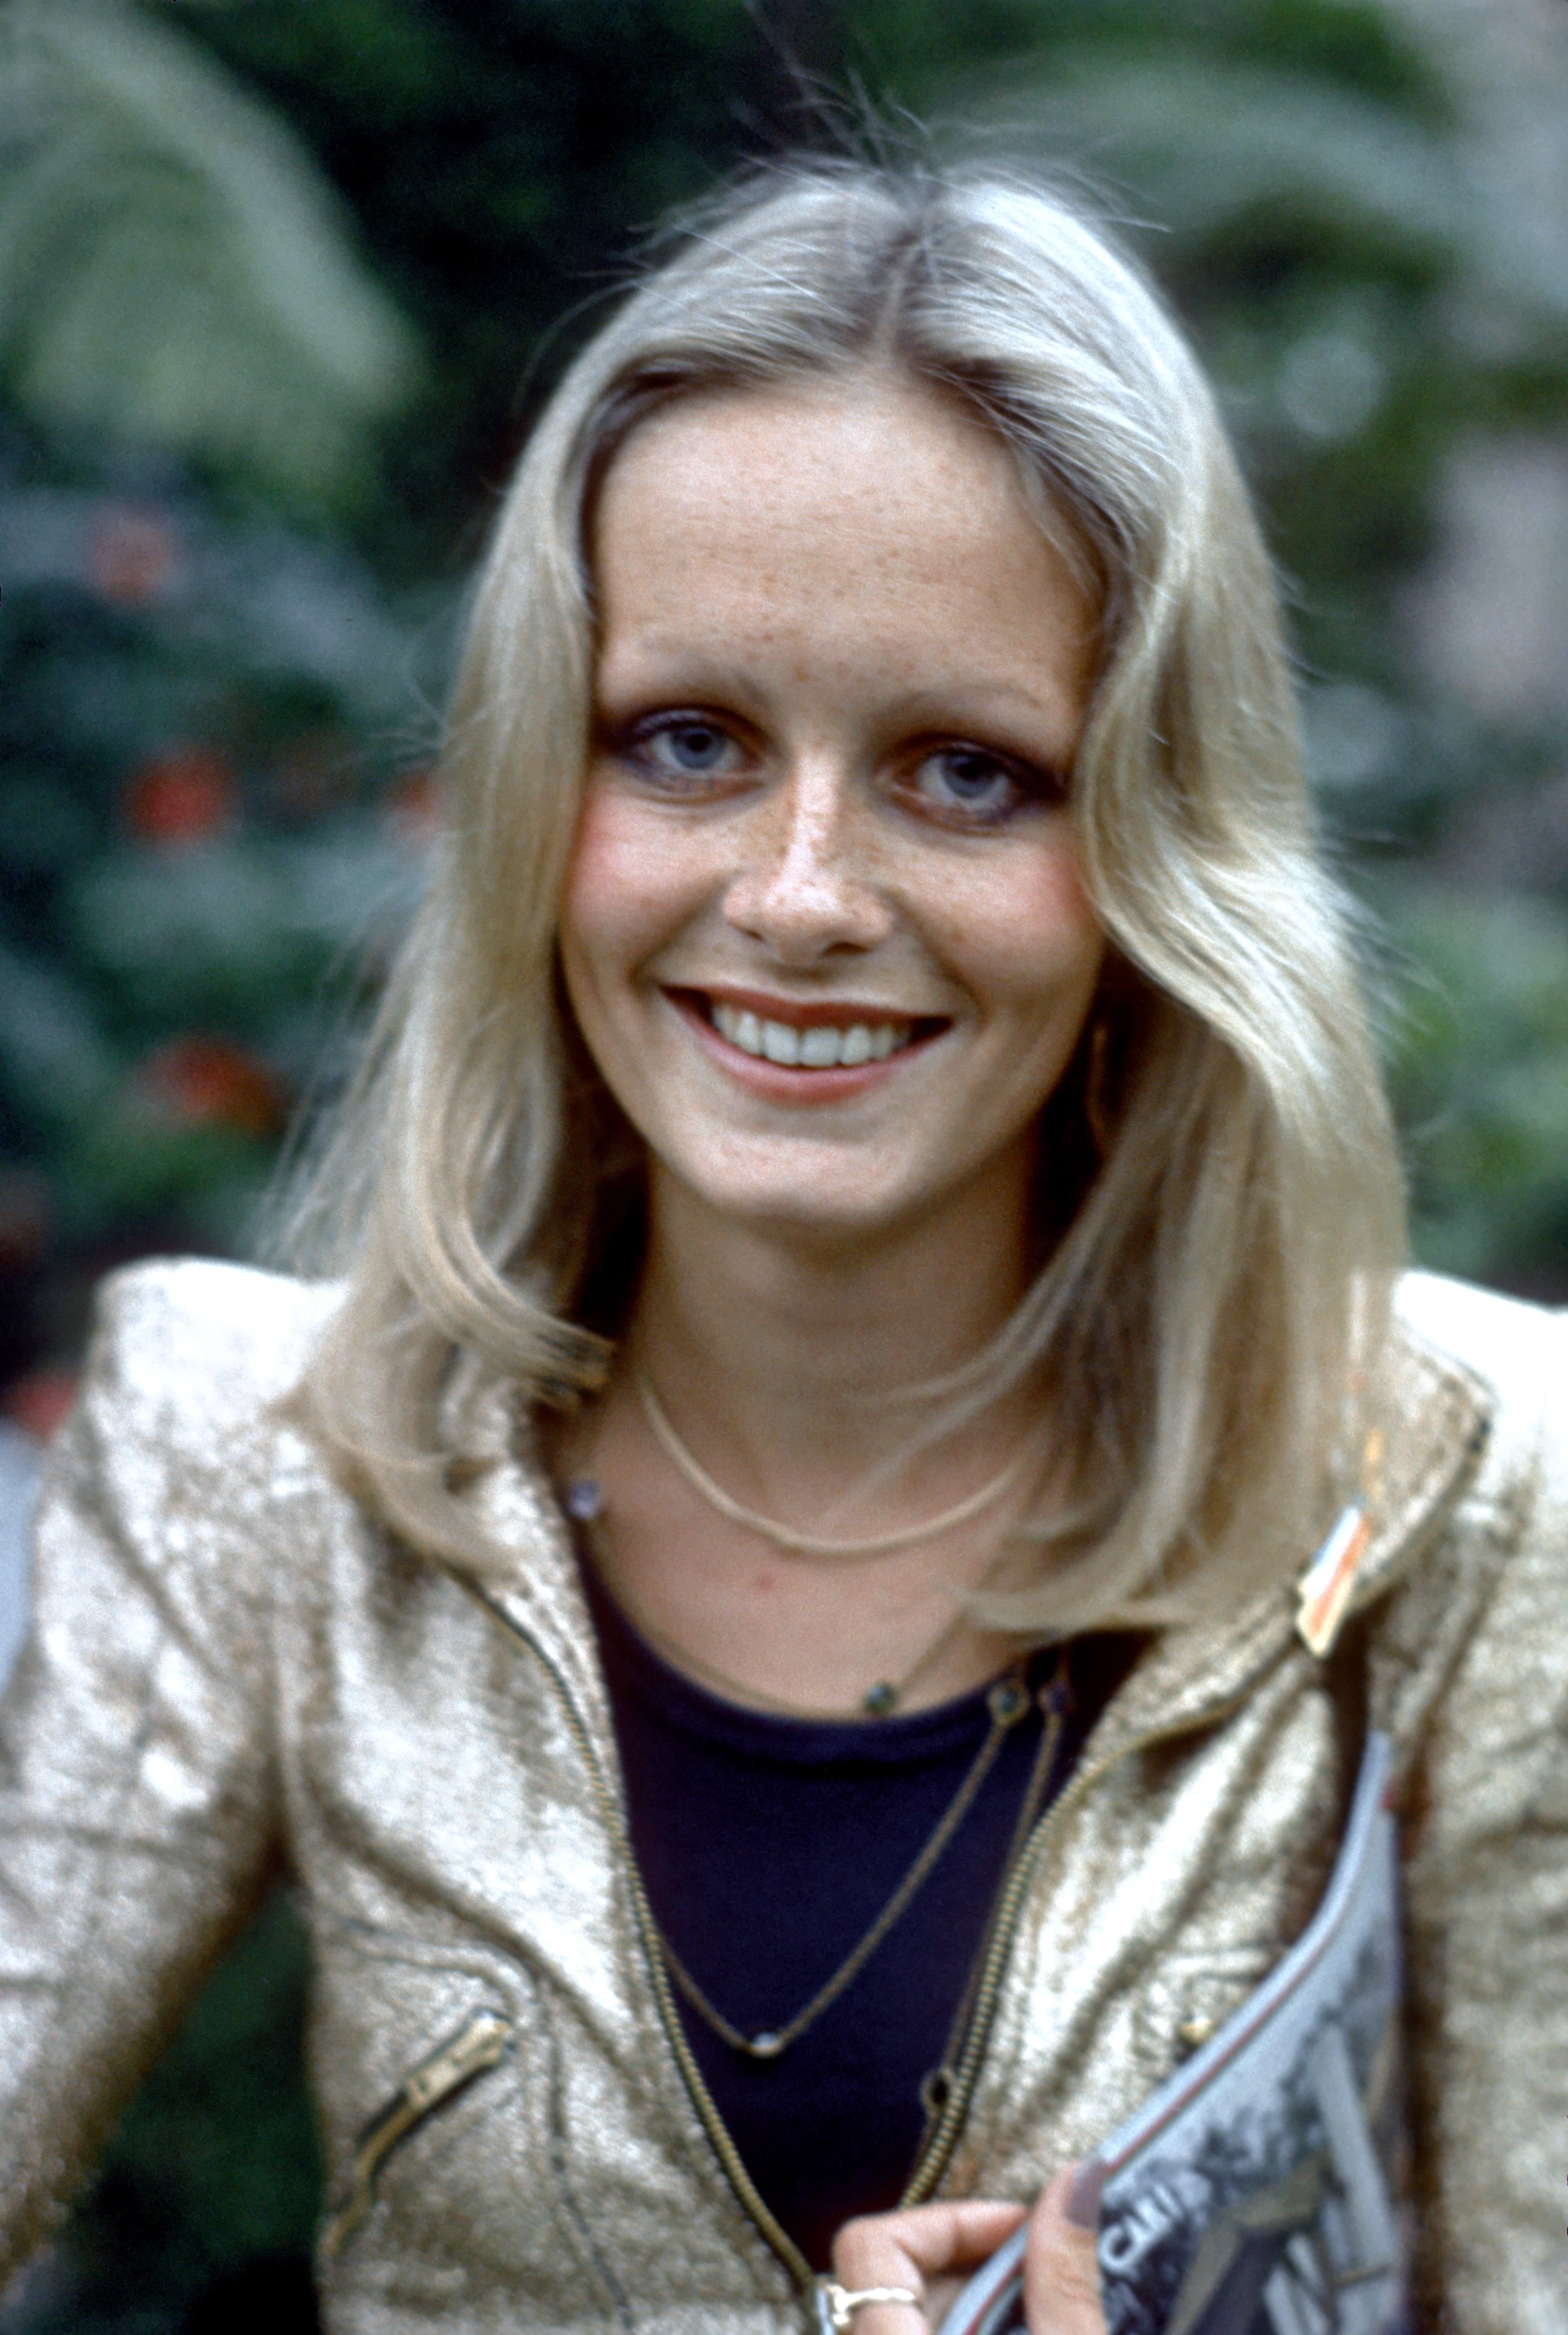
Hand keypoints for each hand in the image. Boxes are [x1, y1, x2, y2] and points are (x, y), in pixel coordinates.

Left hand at [830, 2168, 1106, 2334]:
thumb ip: (1065, 2284)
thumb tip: (1077, 2181)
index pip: (873, 2244)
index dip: (950, 2221)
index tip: (1022, 2229)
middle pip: (894, 2273)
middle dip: (975, 2259)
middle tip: (1047, 2272)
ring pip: (908, 2313)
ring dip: (975, 2300)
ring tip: (1043, 2314)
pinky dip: (966, 2331)